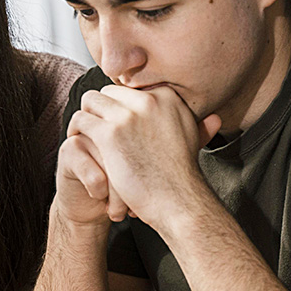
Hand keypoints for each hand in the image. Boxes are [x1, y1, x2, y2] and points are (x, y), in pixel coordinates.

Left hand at [67, 85, 221, 232]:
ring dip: (86, 117)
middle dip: (101, 109)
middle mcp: (149, 100)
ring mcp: (128, 116)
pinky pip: (81, 120)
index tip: (117, 123)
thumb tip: (214, 118)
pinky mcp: (110, 134)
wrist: (177, 202)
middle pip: (109, 91)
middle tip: (98, 129)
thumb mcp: (194, 140)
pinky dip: (77, 131)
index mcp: (167, 96)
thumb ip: (197, 125)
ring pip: (90, 101)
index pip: (131, 88)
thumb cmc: (181, 176)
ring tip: (85, 134)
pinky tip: (78, 142)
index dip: (120, 106)